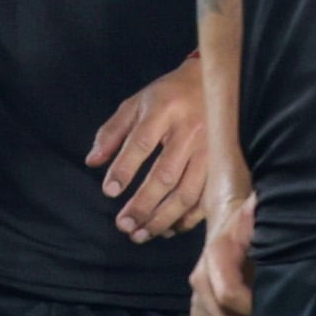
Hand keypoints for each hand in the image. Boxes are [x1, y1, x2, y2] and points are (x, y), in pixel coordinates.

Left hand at [89, 53, 212, 241]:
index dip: (124, 169)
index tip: (109, 191)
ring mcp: (210, 150)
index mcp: (164, 111)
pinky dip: (188, 218)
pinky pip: (206, 198)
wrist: (215, 82)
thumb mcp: (137, 103)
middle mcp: (190, 131)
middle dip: (143, 204)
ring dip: (163, 218)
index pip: (141, 143)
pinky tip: (169, 229)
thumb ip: (112, 132)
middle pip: (165, 175)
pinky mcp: (224, 164)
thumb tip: (92, 162)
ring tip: (141, 234)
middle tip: (123, 225)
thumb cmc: (169, 95)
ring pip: (187, 192)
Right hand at [190, 185, 257, 315]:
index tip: (283, 311)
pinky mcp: (199, 315)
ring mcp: (197, 301)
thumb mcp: (259, 212)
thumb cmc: (252, 220)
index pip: (229, 295)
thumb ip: (261, 213)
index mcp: (216, 256)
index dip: (256, 311)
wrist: (227, 223)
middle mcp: (200, 280)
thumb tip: (270, 208)